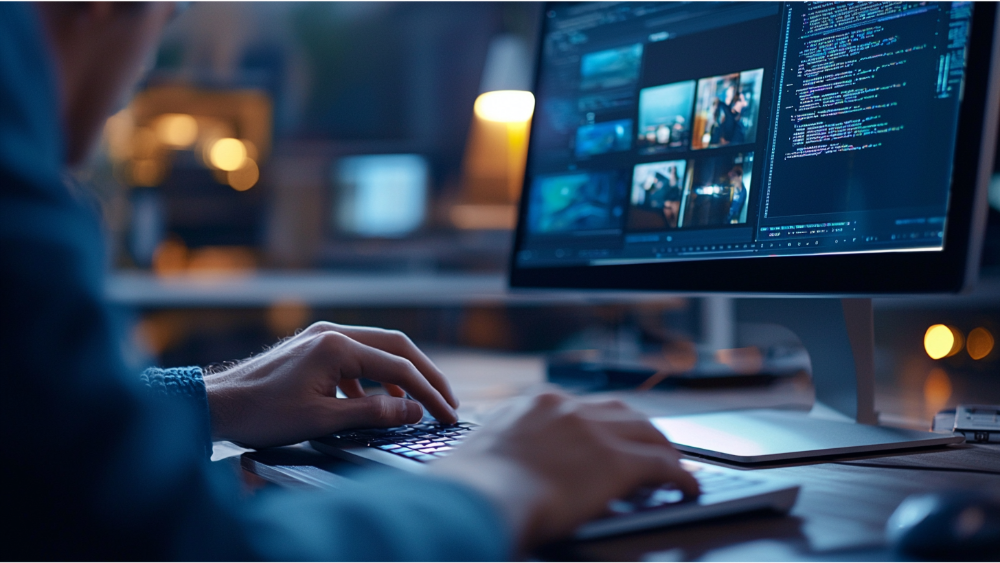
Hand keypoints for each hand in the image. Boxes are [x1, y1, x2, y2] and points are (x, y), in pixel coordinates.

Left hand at [204, 322, 458, 447]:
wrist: (216, 405)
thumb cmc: (262, 414)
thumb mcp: (322, 420)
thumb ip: (372, 413)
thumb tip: (413, 411)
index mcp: (337, 346)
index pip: (399, 368)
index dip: (429, 393)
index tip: (447, 414)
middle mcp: (333, 333)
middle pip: (397, 348)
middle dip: (426, 376)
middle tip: (448, 402)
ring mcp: (323, 337)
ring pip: (379, 350)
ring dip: (402, 375)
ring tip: (419, 403)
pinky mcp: (314, 347)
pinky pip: (358, 357)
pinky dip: (376, 377)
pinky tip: (377, 401)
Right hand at [429, 393, 698, 549]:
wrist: (478, 497)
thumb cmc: (467, 488)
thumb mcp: (482, 452)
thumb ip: (505, 449)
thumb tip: (508, 466)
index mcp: (535, 404)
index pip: (582, 407)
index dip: (603, 424)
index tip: (608, 437)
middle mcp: (568, 409)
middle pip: (621, 411)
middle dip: (639, 429)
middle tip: (652, 447)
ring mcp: (595, 432)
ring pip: (648, 432)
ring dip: (664, 449)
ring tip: (674, 467)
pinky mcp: (617, 463)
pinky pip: (664, 466)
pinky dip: (681, 477)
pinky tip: (687, 489)